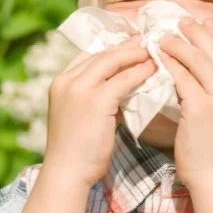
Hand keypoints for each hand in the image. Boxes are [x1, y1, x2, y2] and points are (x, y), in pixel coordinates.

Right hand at [44, 35, 156, 188]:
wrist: (67, 172)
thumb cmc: (76, 151)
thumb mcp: (80, 115)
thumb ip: (96, 97)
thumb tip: (122, 87)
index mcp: (59, 83)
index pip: (86, 55)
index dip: (109, 48)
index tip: (127, 44)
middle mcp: (66, 81)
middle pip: (100, 54)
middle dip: (124, 46)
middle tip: (145, 40)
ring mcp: (79, 89)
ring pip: (111, 61)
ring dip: (134, 55)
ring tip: (153, 52)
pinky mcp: (96, 100)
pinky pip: (123, 79)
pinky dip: (139, 72)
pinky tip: (152, 70)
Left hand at [158, 17, 212, 188]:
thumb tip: (209, 69)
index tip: (204, 21)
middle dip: (198, 32)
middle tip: (181, 20)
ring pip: (199, 60)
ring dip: (180, 44)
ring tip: (164, 36)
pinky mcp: (203, 107)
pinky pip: (183, 76)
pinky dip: (169, 63)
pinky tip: (158, 56)